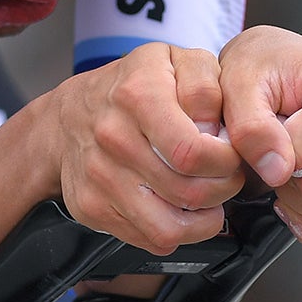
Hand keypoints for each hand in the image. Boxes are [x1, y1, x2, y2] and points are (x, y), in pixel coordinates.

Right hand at [51, 44, 246, 252]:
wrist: (69, 116)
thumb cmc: (133, 88)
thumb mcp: (177, 61)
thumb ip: (206, 86)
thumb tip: (217, 129)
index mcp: (138, 95)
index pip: (193, 152)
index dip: (226, 162)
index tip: (231, 155)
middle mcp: (112, 137)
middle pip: (187, 192)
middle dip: (222, 190)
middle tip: (225, 177)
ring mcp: (98, 176)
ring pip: (168, 228)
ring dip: (202, 221)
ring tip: (206, 197)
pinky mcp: (91, 207)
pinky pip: (149, 240)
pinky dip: (175, 232)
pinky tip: (177, 207)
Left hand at [218, 26, 301, 245]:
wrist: (280, 61)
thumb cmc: (263, 67)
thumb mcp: (240, 85)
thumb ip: (252, 127)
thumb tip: (278, 170)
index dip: (266, 157)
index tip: (259, 136)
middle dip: (281, 182)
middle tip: (270, 151)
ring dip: (298, 204)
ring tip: (284, 167)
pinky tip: (295, 201)